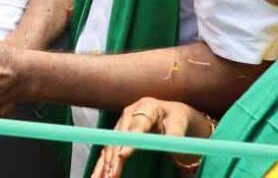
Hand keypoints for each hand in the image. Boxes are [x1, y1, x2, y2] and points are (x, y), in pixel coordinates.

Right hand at [92, 97, 212, 177]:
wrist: (172, 115)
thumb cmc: (177, 119)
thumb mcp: (180, 124)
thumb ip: (175, 135)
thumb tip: (173, 150)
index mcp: (147, 107)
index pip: (137, 125)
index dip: (129, 141)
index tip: (123, 155)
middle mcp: (130, 113)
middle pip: (120, 136)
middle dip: (115, 156)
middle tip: (113, 174)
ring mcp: (122, 123)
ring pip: (111, 144)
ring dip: (106, 162)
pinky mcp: (118, 134)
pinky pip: (108, 150)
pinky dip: (102, 163)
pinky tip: (98, 176)